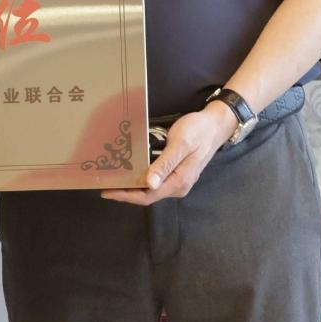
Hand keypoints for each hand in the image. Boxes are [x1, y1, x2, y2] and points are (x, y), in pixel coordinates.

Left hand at [102, 103, 231, 205]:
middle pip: (147, 195)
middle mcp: (178, 186)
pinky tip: (130, 170)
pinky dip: (141, 178)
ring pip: (151, 189)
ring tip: (113, 177)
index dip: (126, 196)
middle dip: (126, 192)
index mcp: (179, 182)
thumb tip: (150, 184)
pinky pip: (156, 181)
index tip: (107, 192)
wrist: (215, 125)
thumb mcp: (180, 144)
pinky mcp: (177, 173)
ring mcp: (178, 181)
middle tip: (105, 183)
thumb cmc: (198, 131)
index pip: (148, 196)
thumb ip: (165, 164)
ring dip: (132, 185)